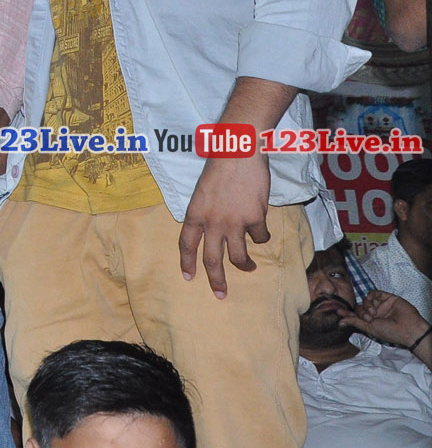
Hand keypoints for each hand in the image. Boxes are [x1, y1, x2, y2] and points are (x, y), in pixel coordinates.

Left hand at [179, 152, 270, 296]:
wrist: (238, 153)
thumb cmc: (219, 168)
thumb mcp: (202, 191)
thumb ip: (205, 212)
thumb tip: (211, 229)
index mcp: (194, 214)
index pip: (186, 244)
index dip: (187, 262)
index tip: (188, 277)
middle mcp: (211, 223)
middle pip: (212, 259)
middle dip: (216, 280)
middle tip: (220, 294)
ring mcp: (233, 223)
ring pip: (238, 256)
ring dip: (244, 266)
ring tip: (248, 268)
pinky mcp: (254, 219)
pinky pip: (260, 237)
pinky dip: (262, 236)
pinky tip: (262, 230)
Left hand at [347, 290, 429, 349]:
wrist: (408, 328)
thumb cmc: (389, 332)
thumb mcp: (369, 328)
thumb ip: (354, 322)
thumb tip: (339, 322)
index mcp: (370, 321)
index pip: (355, 315)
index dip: (347, 313)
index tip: (337, 311)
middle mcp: (375, 313)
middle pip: (359, 306)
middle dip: (360, 311)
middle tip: (368, 317)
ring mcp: (381, 305)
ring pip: (366, 299)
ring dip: (366, 305)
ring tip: (374, 313)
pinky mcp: (387, 298)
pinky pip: (374, 292)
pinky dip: (371, 295)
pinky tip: (373, 300)